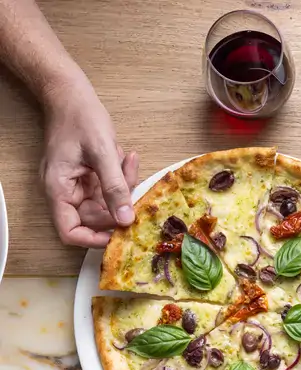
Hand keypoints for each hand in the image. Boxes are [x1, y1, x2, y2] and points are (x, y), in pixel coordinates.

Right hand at [40, 79, 138, 246]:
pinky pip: (111, 188)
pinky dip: (122, 178)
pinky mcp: (91, 177)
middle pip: (95, 218)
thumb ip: (114, 187)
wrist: (71, 93)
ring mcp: (79, 185)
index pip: (70, 231)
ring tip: (126, 162)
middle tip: (135, 188)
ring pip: (108, 203)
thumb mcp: (102, 152)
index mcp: (59, 188)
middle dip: (119, 205)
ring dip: (124, 188)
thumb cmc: (80, 116)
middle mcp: (67, 191)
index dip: (93, 239)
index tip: (118, 234)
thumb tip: (125, 219)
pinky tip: (126, 158)